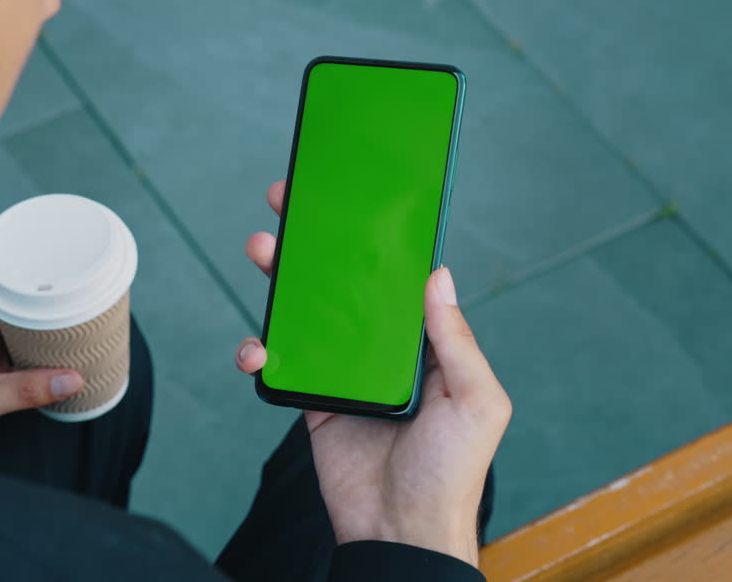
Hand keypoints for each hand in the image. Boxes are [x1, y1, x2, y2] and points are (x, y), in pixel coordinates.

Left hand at [0, 282, 83, 460]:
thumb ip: (21, 390)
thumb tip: (69, 379)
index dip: (17, 273)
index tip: (49, 270)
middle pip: (6, 306)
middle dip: (36, 302)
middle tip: (71, 298)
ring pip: (13, 334)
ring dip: (38, 332)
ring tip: (73, 324)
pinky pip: (16, 363)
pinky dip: (36, 361)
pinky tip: (58, 361)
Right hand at [237, 181, 510, 566]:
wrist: (399, 531)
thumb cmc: (451, 473)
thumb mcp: (476, 402)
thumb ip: (455, 340)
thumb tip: (439, 275)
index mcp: (423, 343)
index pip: (394, 278)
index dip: (372, 239)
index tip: (349, 200)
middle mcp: (380, 350)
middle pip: (340, 283)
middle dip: (313, 243)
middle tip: (287, 206)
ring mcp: (342, 372)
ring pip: (303, 313)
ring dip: (278, 281)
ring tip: (261, 252)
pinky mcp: (309, 399)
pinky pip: (279, 363)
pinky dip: (259, 350)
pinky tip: (255, 350)